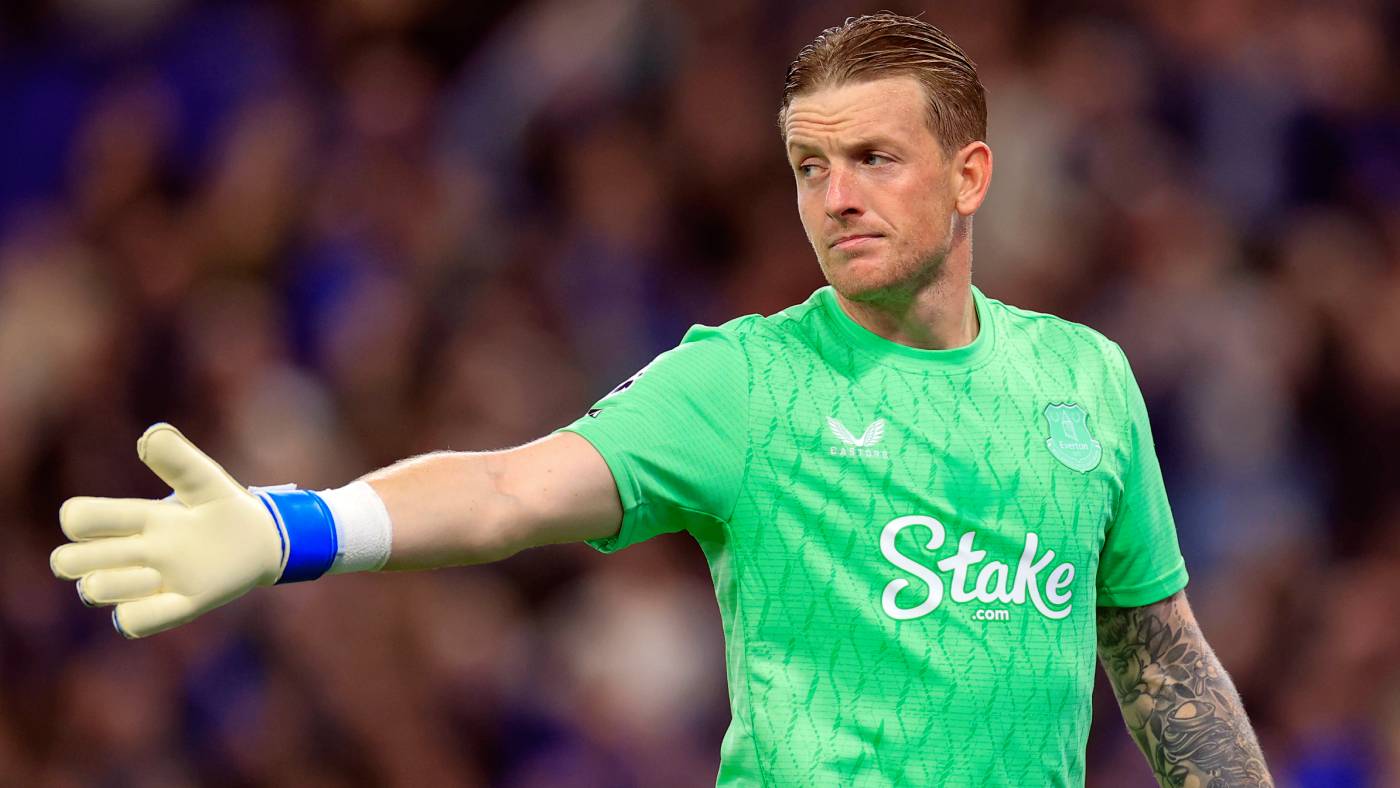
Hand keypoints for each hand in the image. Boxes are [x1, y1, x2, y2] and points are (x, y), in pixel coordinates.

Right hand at [50, 424, 282, 637]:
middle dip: (87, 557)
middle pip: (67, 562)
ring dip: (121, 582)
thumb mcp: (206, 481)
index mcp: (137, 519)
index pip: (77, 520)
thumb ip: (179, 459)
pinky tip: (172, 595)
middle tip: (136, 547)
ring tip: (159, 572)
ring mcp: (151, 583)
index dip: (82, 519)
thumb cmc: (227, 508)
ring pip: (95, 591)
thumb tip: (149, 436)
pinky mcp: (177, 608)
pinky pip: (132, 622)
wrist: (265, 540)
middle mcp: (134, 554)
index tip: (128, 517)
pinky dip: (140, 614)